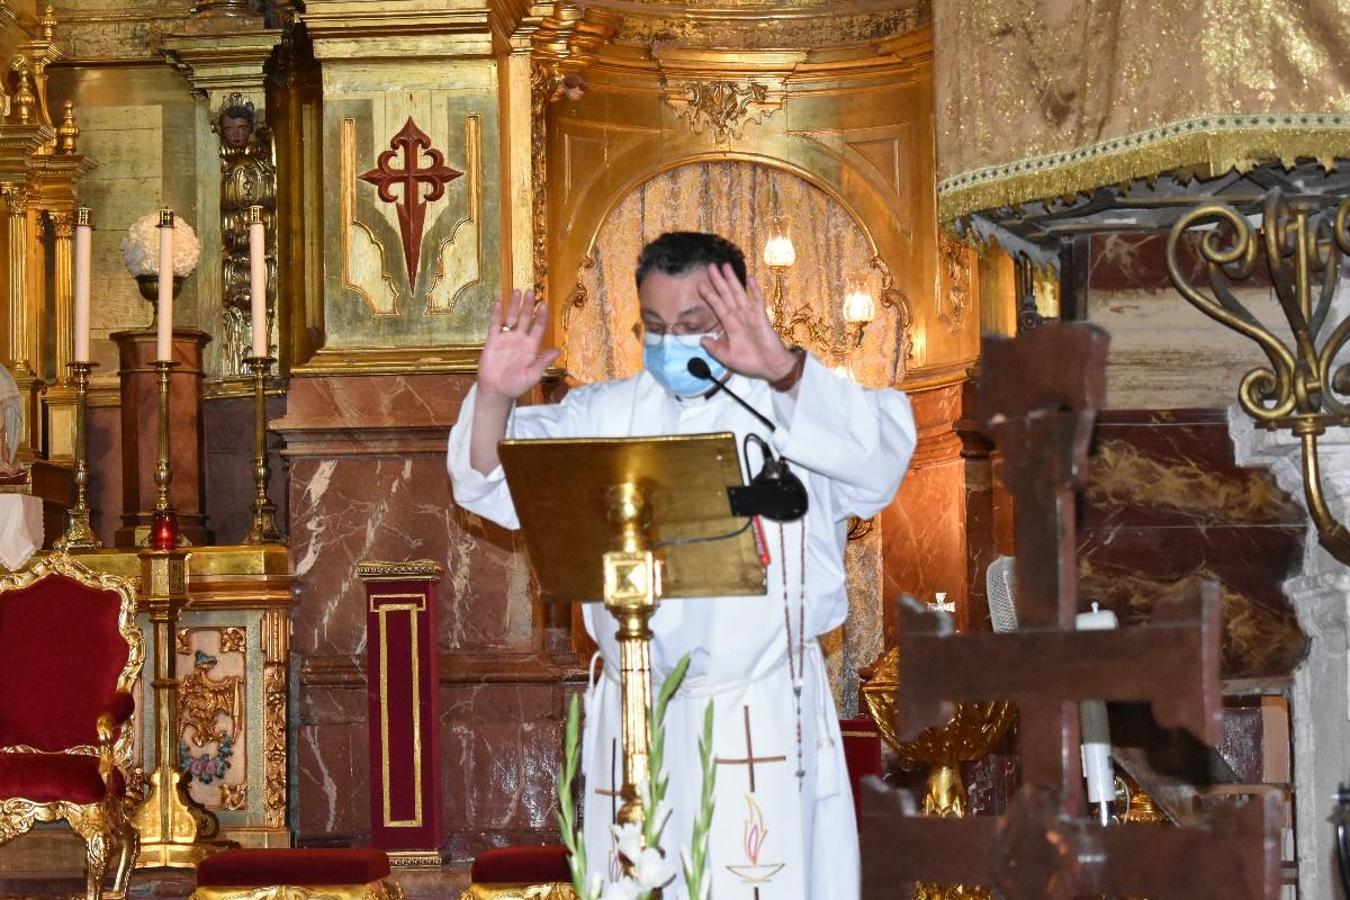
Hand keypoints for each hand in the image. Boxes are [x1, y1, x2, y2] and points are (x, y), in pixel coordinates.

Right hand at [477, 289, 559, 401]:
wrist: (496, 391)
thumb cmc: (516, 385)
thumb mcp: (532, 375)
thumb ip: (542, 361)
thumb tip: (558, 351)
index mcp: (531, 346)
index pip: (538, 327)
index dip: (541, 316)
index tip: (544, 305)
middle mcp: (520, 339)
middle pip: (525, 318)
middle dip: (528, 305)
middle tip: (531, 292)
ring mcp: (506, 338)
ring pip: (511, 318)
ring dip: (514, 305)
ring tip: (517, 291)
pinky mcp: (493, 340)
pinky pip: (495, 325)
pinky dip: (497, 314)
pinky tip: (499, 303)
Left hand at [698, 263, 796, 382]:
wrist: (770, 368)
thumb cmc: (751, 363)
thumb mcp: (727, 357)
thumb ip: (714, 348)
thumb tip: (701, 339)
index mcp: (730, 325)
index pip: (718, 306)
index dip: (709, 295)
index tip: (700, 284)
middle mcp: (739, 317)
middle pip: (726, 295)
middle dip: (718, 281)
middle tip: (710, 266)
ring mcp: (751, 315)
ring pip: (739, 294)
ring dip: (732, 280)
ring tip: (725, 266)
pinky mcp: (762, 318)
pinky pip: (757, 301)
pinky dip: (753, 290)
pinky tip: (749, 279)